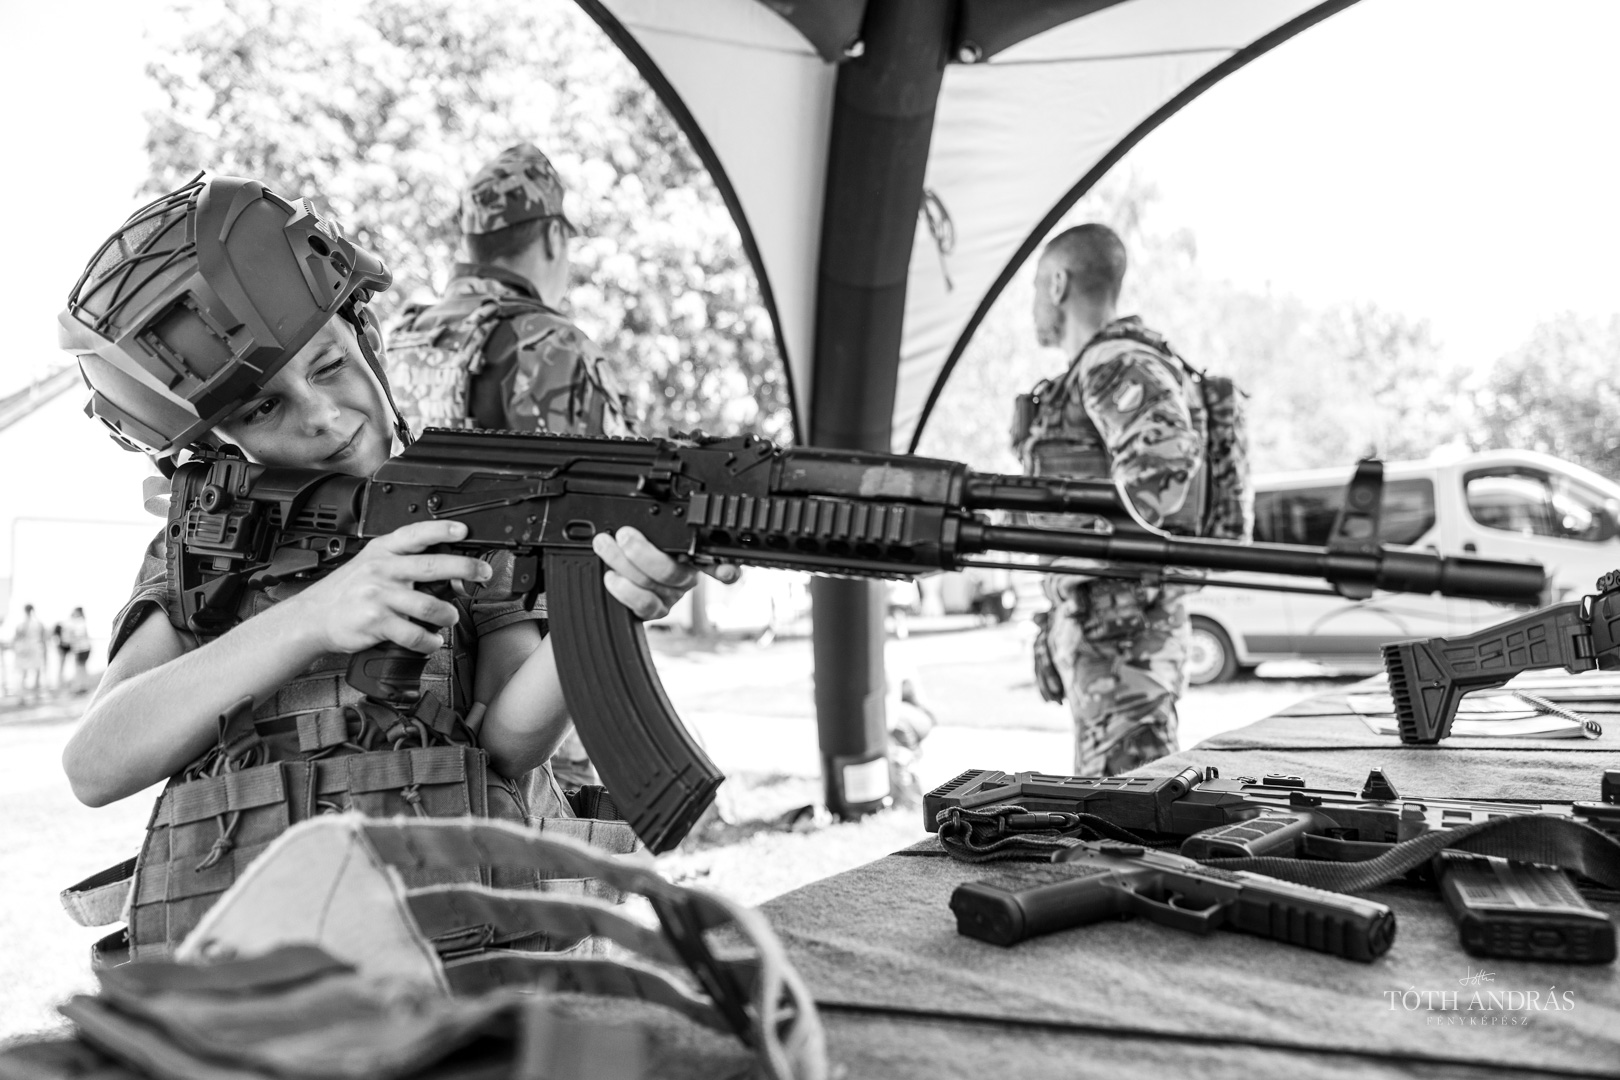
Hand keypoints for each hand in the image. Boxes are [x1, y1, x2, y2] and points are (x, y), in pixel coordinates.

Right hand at [285, 520, 491, 653]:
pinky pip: (414, 634)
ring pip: (428, 605)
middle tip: (482, 574)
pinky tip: (430, 641)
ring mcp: (378, 595)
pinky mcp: (376, 622)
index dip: (441, 530)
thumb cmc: (348, 590)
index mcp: (382, 551)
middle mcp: (382, 569)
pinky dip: (429, 641)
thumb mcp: (371, 564)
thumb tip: (450, 571)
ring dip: (447, 615)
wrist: (313, 616)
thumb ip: (404, 563)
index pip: (415, 534)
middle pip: (432, 566)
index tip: (463, 530)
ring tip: (448, 619)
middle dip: (465, 568)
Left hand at [592, 526, 739, 619]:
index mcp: (692, 553)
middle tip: (623, 534)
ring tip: (604, 544)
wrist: (618, 574)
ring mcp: (671, 595)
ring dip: (622, 563)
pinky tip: (611, 577)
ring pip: (652, 585)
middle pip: (673, 572)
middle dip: (642, 552)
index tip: (726, 571)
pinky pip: (644, 605)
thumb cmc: (636, 544)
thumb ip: (654, 523)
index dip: (726, 568)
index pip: (717, 560)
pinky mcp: (655, 611)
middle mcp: (687, 576)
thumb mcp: (647, 527)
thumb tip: (643, 506)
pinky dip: (624, 591)